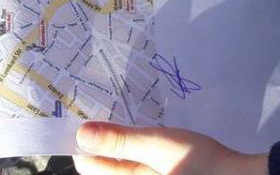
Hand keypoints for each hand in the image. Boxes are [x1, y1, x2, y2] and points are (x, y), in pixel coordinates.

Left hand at [73, 123, 268, 174]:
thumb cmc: (199, 162)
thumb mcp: (158, 144)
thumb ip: (120, 140)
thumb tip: (81, 132)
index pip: (89, 164)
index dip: (82, 140)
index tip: (82, 113)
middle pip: (103, 167)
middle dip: (99, 142)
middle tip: (102, 110)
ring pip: (120, 166)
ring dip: (116, 146)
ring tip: (119, 120)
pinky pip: (136, 169)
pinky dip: (133, 154)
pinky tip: (141, 138)